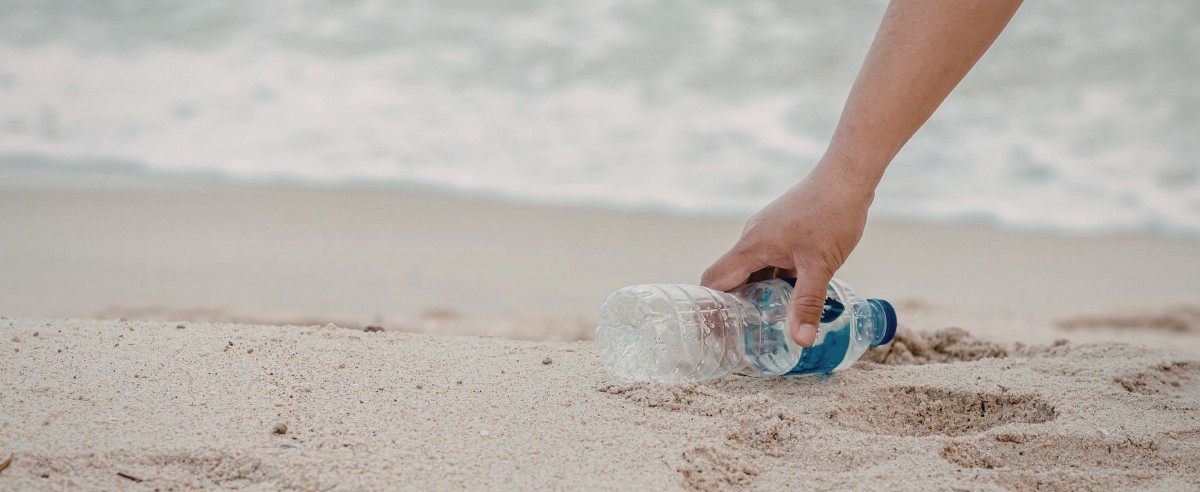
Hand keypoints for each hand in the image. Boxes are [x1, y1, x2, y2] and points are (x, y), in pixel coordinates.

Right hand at [701, 158, 873, 346]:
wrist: (847, 177)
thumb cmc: (831, 214)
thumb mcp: (820, 265)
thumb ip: (808, 303)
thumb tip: (800, 340)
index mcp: (751, 246)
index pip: (714, 280)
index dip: (710, 307)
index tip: (713, 331)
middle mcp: (753, 239)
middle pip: (731, 278)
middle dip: (734, 306)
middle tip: (742, 336)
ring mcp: (767, 234)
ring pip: (753, 270)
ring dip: (758, 294)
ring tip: (767, 322)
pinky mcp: (782, 231)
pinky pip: (769, 261)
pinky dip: (774, 280)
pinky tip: (792, 295)